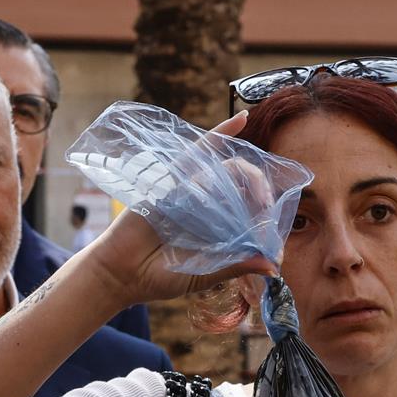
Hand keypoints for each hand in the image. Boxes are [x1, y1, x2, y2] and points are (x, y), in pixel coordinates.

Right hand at [77, 112, 280, 307]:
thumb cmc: (158, 277)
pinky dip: (220, 134)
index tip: (276, 240)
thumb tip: (274, 266)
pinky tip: (241, 119)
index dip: (267, 216)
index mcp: (216, 224)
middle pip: (244, 184)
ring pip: (228, 170)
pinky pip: (199, 153)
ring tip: (259, 198)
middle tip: (267, 209)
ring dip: (248, 178)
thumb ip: (235, 266)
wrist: (120, 275)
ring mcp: (189, 190)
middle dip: (262, 193)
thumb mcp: (204, 275)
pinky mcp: (172, 181)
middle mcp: (206, 203)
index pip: (250, 208)